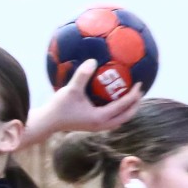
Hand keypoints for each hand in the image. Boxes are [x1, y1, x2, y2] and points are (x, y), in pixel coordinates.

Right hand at [21, 59, 144, 149]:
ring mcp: (96, 126)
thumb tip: (93, 60)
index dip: (133, 95)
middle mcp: (101, 124)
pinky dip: (117, 111)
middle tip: (140, 91)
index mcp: (100, 117)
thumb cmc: (58, 107)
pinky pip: (110, 118)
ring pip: (119, 119)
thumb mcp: (71, 89)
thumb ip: (82, 75)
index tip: (140, 83)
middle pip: (126, 116)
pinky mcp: (91, 125)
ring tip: (131, 98)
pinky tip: (113, 100)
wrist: (47, 123)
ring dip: (127, 110)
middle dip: (135, 105)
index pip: (123, 106)